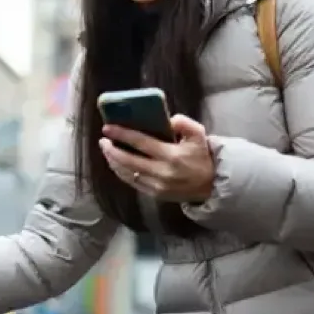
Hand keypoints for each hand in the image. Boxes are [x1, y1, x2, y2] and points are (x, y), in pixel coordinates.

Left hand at [99, 114, 214, 202]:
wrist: (211, 184)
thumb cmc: (201, 156)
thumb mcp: (199, 134)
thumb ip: (184, 123)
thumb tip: (168, 119)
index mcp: (172, 155)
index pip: (141, 142)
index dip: (122, 134)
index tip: (107, 128)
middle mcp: (162, 172)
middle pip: (128, 160)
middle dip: (111, 150)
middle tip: (103, 140)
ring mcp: (157, 186)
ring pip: (127, 173)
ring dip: (113, 162)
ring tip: (106, 150)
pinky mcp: (155, 194)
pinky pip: (132, 183)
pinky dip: (121, 173)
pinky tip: (116, 164)